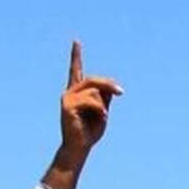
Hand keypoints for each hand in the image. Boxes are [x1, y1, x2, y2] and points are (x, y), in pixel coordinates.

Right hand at [43, 41, 122, 188]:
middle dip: (108, 84)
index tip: (76, 41)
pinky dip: (101, 110)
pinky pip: (92, 101)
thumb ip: (104, 97)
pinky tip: (101, 118)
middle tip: (121, 92)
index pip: (75, 70)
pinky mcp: (67, 105)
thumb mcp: (102, 111)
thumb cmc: (90, 131)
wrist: (79, 147)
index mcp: (77, 92)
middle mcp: (70, 92)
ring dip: (103, 105)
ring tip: (101, 117)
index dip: (76, 55)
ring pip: (95, 91)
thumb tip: (109, 87)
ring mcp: (67, 97)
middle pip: (92, 79)